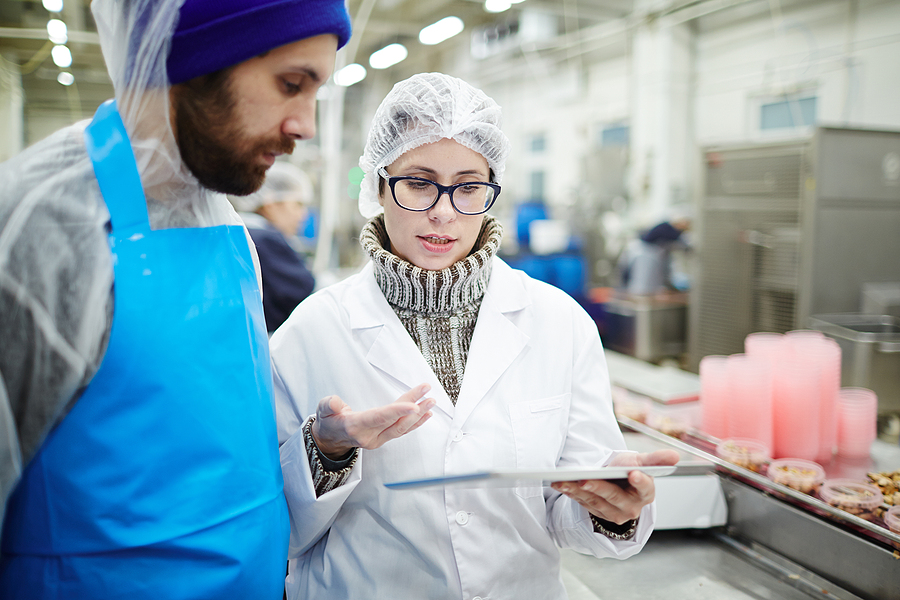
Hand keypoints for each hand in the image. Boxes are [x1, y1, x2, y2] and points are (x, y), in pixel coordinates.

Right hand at [311, 384, 436, 459]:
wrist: (330, 441)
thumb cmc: (329, 422)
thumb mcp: (322, 411)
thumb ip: (328, 405)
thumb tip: (336, 403)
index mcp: (355, 426)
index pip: (379, 418)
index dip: (397, 411)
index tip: (413, 405)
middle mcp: (369, 436)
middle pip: (395, 421)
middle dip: (413, 407)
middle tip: (427, 393)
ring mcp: (377, 439)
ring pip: (401, 428)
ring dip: (418, 415)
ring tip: (431, 401)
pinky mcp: (383, 438)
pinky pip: (402, 431)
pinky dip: (416, 423)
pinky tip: (426, 414)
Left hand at [550, 449, 678, 524]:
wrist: (618, 482)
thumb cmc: (629, 470)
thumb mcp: (641, 462)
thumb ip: (656, 459)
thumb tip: (675, 456)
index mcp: (645, 493)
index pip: (645, 487)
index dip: (640, 481)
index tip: (633, 473)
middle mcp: (630, 506)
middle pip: (614, 497)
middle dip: (599, 489)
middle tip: (586, 480)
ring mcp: (613, 512)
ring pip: (594, 501)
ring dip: (578, 491)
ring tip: (565, 481)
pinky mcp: (597, 512)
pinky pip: (583, 503)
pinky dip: (571, 493)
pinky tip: (561, 485)